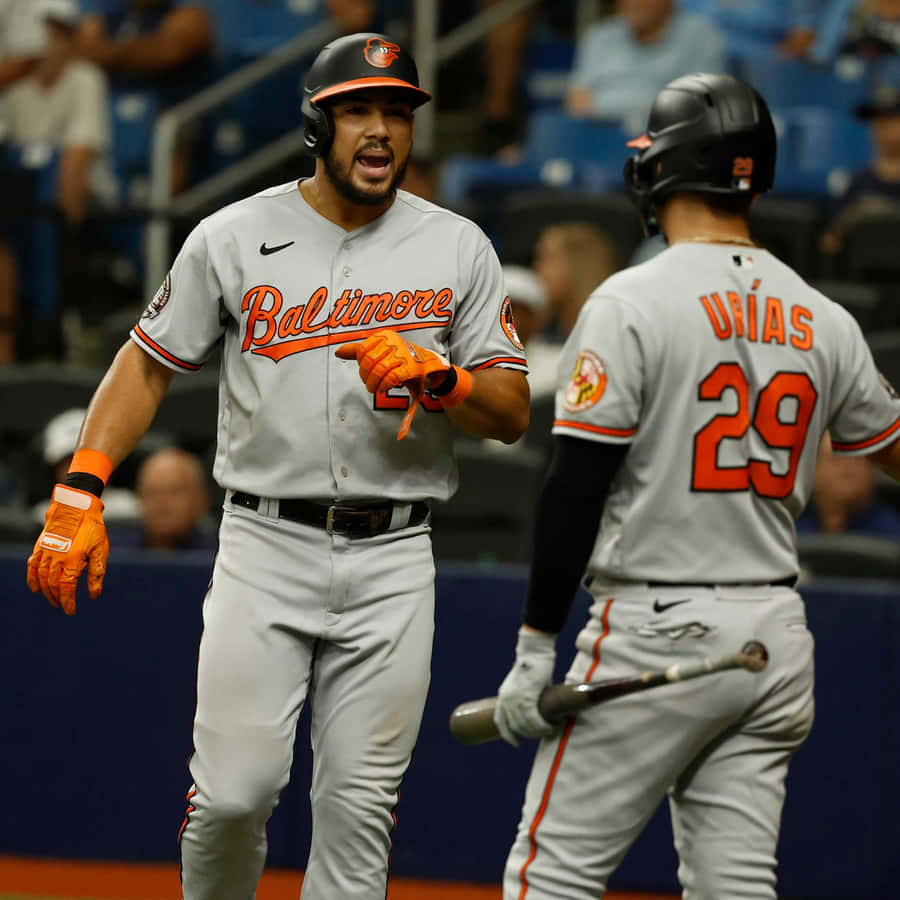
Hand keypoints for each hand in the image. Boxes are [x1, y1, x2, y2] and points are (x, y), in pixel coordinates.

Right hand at [26, 485, 108, 614]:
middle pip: (53, 585)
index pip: (67, 588)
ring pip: (41, 578)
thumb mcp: (100, 550)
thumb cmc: (92, 528)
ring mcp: (45, 552)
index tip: (70, 611)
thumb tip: (94, 595)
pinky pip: (32, 566)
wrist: (76, 506)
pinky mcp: (40, 546)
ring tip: (53, 599)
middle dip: (58, 598)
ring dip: (46, 591)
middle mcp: (56, 559)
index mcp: (72, 561)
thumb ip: (96, 573)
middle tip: (63, 605)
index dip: (68, 602)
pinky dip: (32, 578)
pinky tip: (35, 588)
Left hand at [335, 330, 451, 439]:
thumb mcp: (381, 352)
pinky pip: (391, 378)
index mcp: (385, 335)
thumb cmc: (402, 359)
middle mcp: (394, 341)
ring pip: (378, 370)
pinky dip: (384, 386)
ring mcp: (403, 354)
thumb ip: (359, 351)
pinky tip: (383, 389)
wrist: (428, 366)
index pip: (363, 350)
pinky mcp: (411, 368)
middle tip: (369, 384)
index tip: (366, 373)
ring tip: (375, 388)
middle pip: (369, 361)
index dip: (360, 365)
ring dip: (374, 383)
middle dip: (365, 376)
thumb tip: (338, 352)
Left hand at [494, 627, 557, 746]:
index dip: (508, 735)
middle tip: (543, 733)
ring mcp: (515, 700)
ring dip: (539, 732)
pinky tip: (552, 726)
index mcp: (503, 697)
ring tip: (550, 730)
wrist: (534, 652)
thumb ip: (527, 699)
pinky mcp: (526, 698)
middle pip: (516, 727)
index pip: (500, 722)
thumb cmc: (532, 666)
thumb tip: (540, 711)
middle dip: (530, 734)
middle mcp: (505, 701)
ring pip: (526, 726)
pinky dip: (543, 727)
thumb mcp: (523, 685)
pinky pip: (534, 720)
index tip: (515, 743)